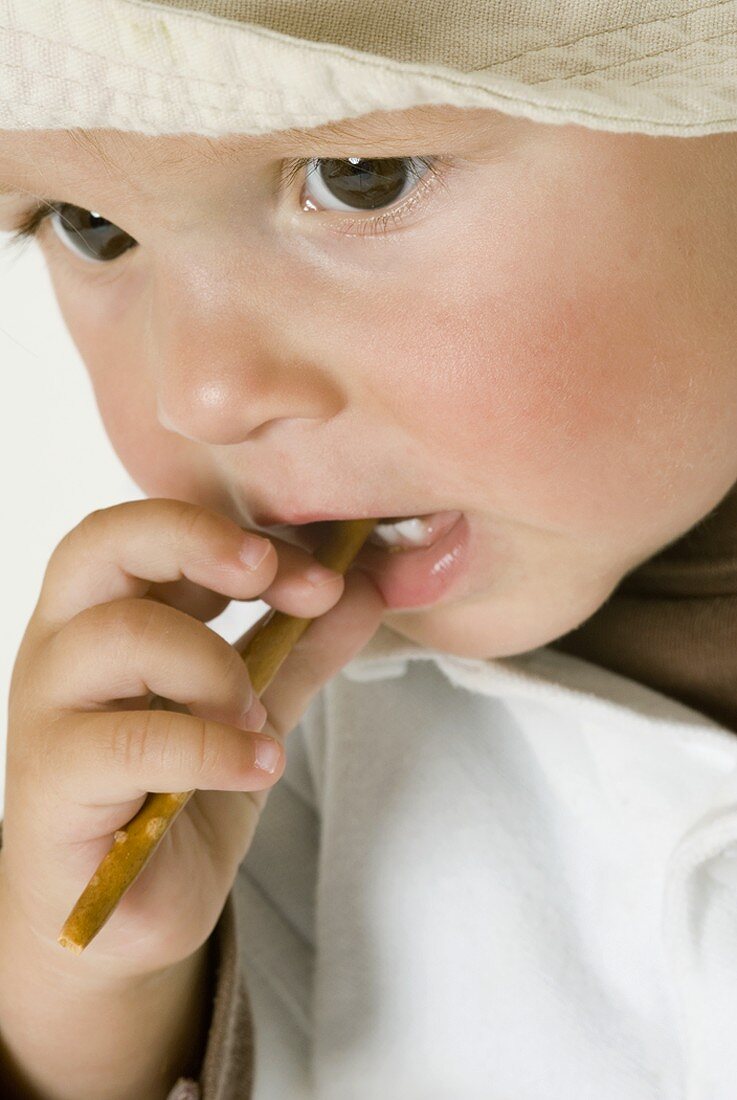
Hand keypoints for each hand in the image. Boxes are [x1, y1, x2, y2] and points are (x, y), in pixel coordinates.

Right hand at [0, 499, 384, 982]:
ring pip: (119, 635)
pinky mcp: (51, 786)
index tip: (321, 576)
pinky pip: (129, 740)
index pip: (148, 529)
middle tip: (272, 579)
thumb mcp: (251, 709)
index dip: (233, 534)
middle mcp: (63, 648)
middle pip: (102, 544)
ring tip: (258, 721)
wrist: (117, 917)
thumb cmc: (171, 797)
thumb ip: (298, 649)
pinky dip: (211, 747)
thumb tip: (362, 587)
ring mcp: (47, 714)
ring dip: (215, 666)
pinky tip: (256, 766)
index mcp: (104, 615)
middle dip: (198, 543)